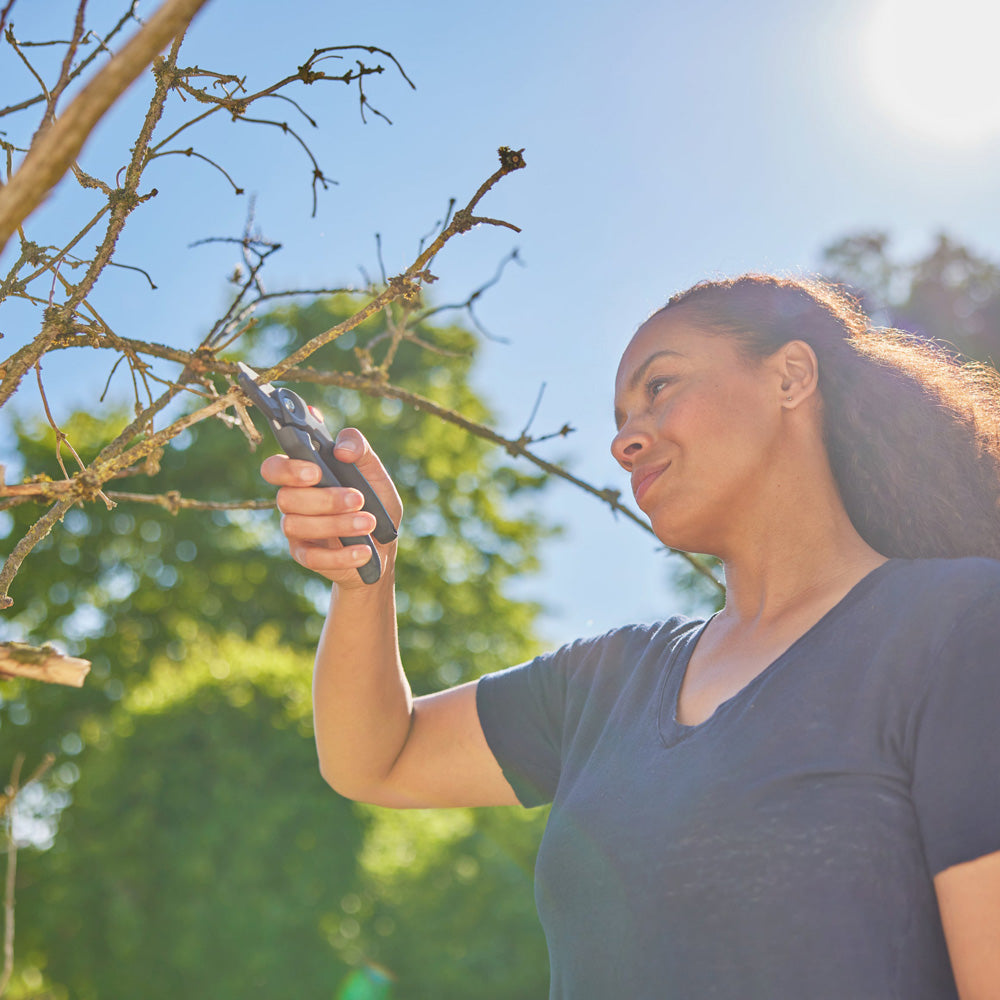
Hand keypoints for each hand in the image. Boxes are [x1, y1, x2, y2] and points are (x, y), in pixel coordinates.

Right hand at [260, 428, 402, 586]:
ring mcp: (297, 530)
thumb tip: (341, 449)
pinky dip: (340, 555)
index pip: (274, 468)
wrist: (385, 543)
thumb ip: (359, 448)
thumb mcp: (374, 471)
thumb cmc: (374, 501)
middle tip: (358, 499)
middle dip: (325, 499)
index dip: (287, 469)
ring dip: (336, 524)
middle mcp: (293, 501)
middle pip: (286, 498)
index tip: (316, 473)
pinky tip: (364, 550)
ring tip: (368, 523)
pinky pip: (312, 558)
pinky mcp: (306, 556)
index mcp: (303, 476)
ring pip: (296, 526)